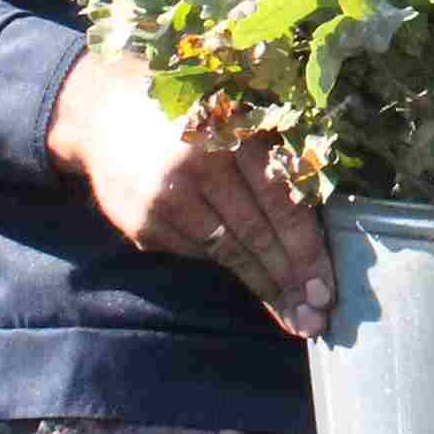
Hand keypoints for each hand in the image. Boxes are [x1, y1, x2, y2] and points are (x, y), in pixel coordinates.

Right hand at [47, 50, 333, 338]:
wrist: (108, 112)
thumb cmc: (195, 116)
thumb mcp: (237, 119)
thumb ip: (273, 159)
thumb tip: (317, 226)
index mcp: (236, 134)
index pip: (281, 201)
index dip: (306, 249)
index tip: (326, 288)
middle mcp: (201, 167)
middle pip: (257, 235)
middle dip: (290, 282)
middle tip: (316, 320)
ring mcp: (168, 199)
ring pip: (228, 252)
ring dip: (264, 288)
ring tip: (293, 319)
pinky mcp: (144, 223)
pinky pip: (196, 252)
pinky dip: (226, 265)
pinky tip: (252, 280)